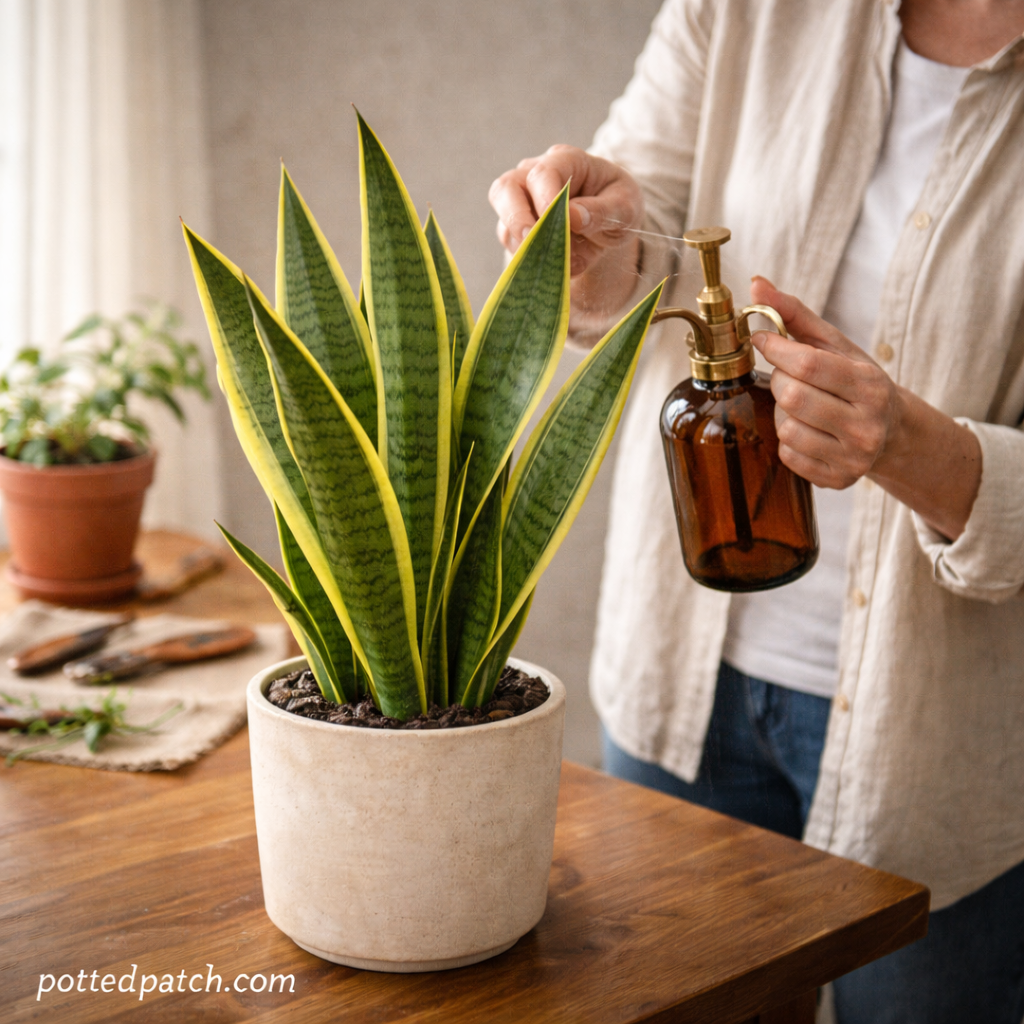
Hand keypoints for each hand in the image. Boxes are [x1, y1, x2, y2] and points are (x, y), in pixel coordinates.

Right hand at [488, 145, 642, 277]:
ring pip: (503, 218)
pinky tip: (554, 264)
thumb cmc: (618, 206)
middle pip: (506, 188)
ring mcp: (523, 200)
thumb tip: (573, 217)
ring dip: (524, 243)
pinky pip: (511, 241)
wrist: (611, 223)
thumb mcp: (625, 208)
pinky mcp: (518, 225)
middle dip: (517, 219)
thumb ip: (602, 212)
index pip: (543, 173)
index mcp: (567, 161)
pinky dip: (529, 257)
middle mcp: (535, 174)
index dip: (545, 199)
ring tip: (553, 260)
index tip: (556, 226)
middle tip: (532, 242)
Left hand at [748, 277, 898, 489]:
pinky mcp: (836, 480)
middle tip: (788, 375)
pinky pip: (788, 455)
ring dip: (782, 412)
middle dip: (779, 380)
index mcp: (869, 386)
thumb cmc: (856, 382)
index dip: (776, 348)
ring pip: (785, 428)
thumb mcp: (836, 345)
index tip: (762, 339)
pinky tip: (808, 429)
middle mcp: (865, 425)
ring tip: (802, 404)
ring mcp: (852, 458)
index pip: (807, 364)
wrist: (893, 434)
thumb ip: (795, 314)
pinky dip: (788, 438)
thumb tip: (756, 284)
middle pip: (791, 397)